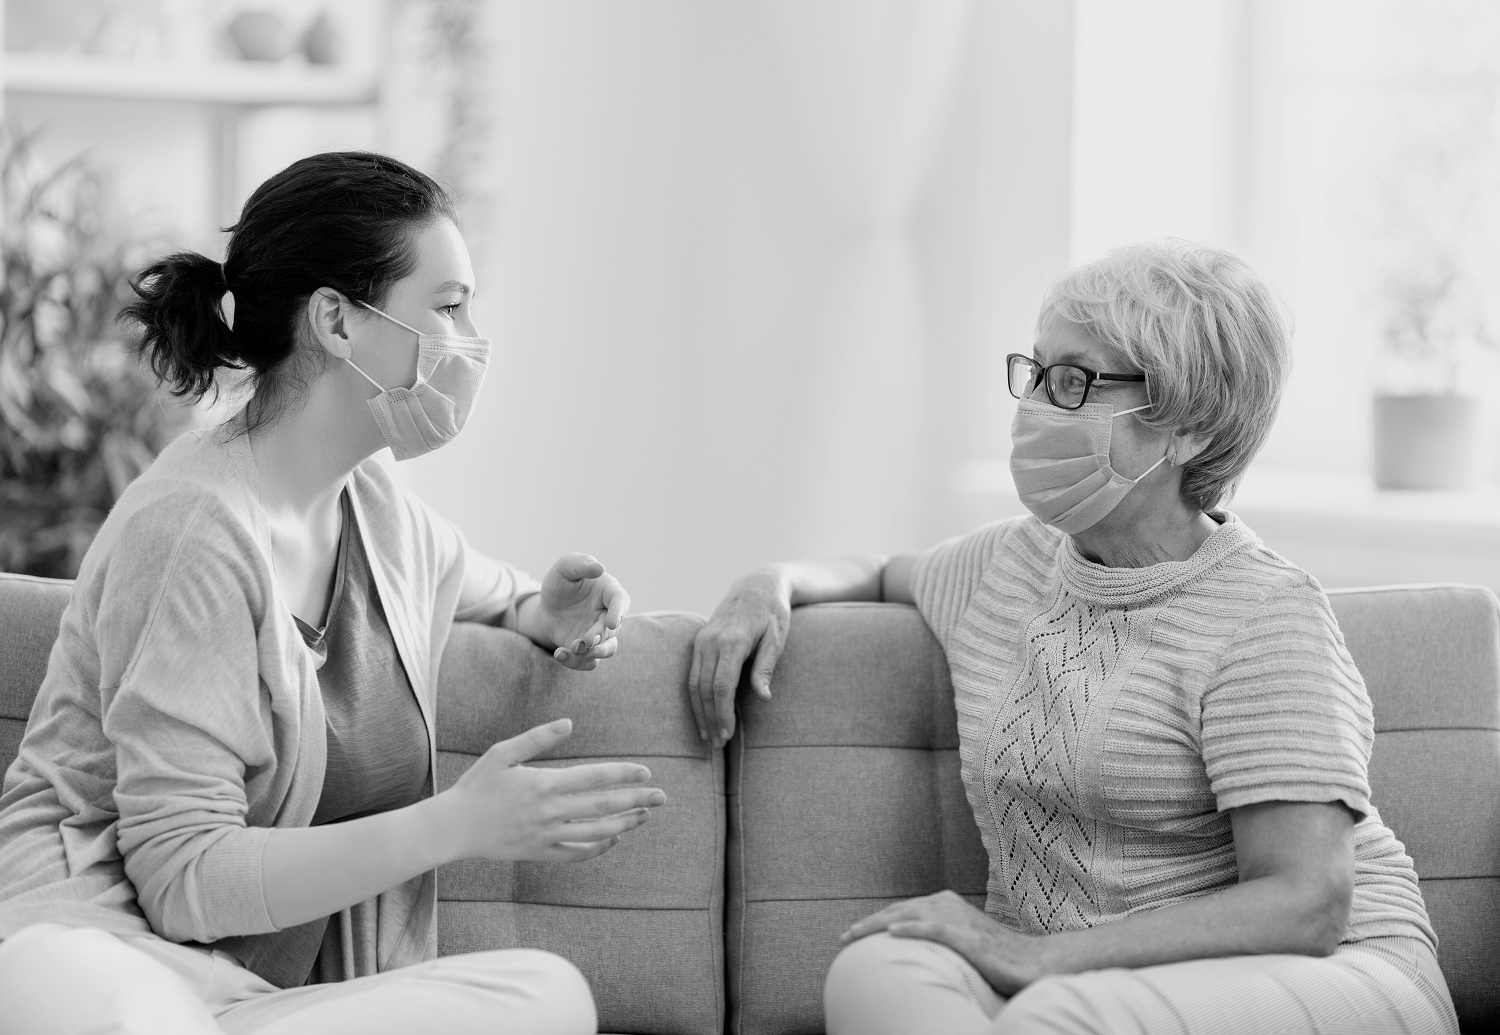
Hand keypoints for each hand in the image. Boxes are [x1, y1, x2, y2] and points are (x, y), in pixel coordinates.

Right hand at [438, 718, 664, 862]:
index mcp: (544, 783)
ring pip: (595, 832)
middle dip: (636, 800)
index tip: (645, 772)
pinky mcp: (539, 853)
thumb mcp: (503, 752)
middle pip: (603, 806)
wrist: (453, 826)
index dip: (623, 774)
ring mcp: (546, 835)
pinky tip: (613, 840)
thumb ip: (538, 738)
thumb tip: (569, 723)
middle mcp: (550, 811)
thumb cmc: (478, 785)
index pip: (594, 777)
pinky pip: (575, 854)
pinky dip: (597, 848)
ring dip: (624, 824)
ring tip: (644, 816)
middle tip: (662, 797)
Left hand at [523, 553, 629, 669]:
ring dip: (594, 654)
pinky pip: (588, 661)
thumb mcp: (565, 567)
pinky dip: (575, 662)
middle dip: (601, 637)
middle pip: (613, 631)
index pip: (621, 601)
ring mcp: (600, 634)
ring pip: (607, 650)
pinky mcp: (588, 650)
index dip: (619, 612)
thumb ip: (580, 563)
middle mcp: (608, 615)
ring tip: (572, 650)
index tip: (612, 623)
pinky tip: (559, 654)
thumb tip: (599, 567)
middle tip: (586, 641)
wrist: (548, 606)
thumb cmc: (562, 581)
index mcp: (608, 592)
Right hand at [689, 568, 791, 745]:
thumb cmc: (772, 614)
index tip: (727, 734)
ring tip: (708, 736)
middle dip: (710, 718)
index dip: (723, 712)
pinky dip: (695, 697)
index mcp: (733, 641)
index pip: (722, 685)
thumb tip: (764, 697)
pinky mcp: (698, 642)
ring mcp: (702, 641)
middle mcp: (711, 641)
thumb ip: (766, 667)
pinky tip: (702, 714)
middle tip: (717, 743)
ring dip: (699, 712)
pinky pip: (692, 674)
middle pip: (704, 688)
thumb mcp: (777, 638)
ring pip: (694, 684)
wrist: (755, 587)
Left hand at [841, 890, 1049, 996]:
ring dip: (879, 923)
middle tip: (844, 937)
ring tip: (855, 934)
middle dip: (869, 923)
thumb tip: (914, 945)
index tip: (854, 933)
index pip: (902, 909)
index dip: (876, 920)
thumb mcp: (962, 940)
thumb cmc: (998, 954)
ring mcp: (957, 919)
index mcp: (945, 904)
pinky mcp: (967, 936)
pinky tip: (893, 933)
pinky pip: (934, 929)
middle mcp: (948, 905)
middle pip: (899, 910)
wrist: (1033, 960)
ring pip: (908, 915)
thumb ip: (939, 935)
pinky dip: (913, 928)